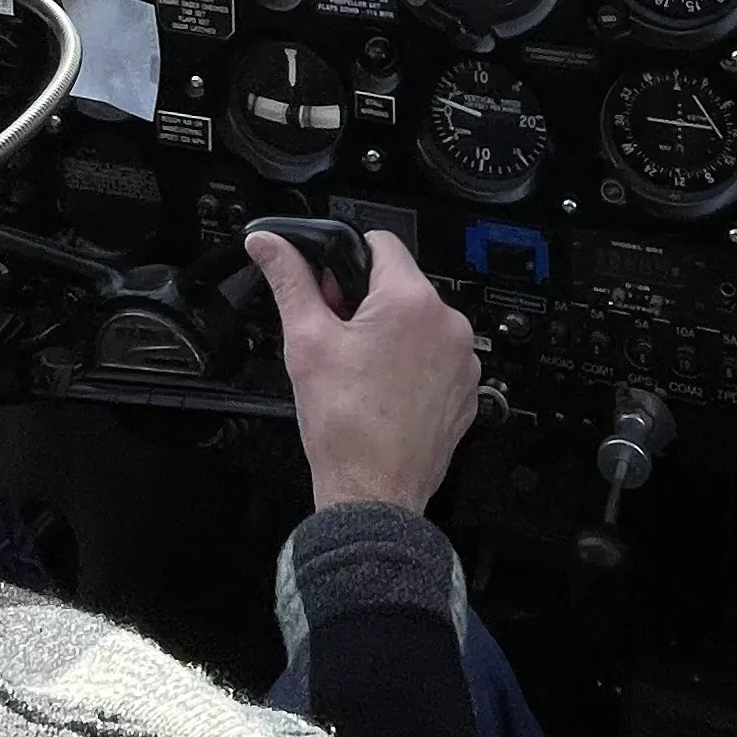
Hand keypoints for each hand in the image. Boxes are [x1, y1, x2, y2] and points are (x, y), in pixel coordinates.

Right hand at [243, 226, 482, 515]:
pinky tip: (384, 391)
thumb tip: (270, 245)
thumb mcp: (306, 341)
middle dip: (366, 303)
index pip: (381, 243)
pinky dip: (412, 366)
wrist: (373, 494)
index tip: (332, 292)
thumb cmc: (345, 427)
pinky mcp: (466, 391)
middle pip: (400, 285)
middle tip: (338, 339)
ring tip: (361, 371)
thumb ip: (289, 281)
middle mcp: (448, 325)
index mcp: (411, 301)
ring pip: (419, 323)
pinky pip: (437, 358)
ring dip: (391, 335)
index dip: (347, 262)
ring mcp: (462, 361)